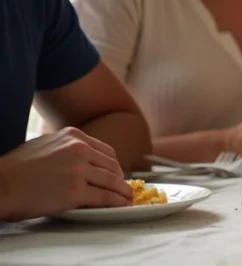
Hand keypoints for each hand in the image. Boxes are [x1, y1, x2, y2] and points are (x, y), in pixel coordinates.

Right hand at [0, 127, 133, 221]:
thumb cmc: (15, 169)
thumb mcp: (45, 145)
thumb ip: (66, 149)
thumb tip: (82, 159)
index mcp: (73, 136)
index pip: (105, 151)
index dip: (114, 165)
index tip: (117, 174)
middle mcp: (79, 149)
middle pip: (111, 165)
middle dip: (119, 179)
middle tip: (123, 189)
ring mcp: (79, 169)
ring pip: (112, 181)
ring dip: (122, 191)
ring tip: (126, 198)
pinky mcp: (75, 191)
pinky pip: (104, 197)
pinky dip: (115, 202)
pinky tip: (119, 205)